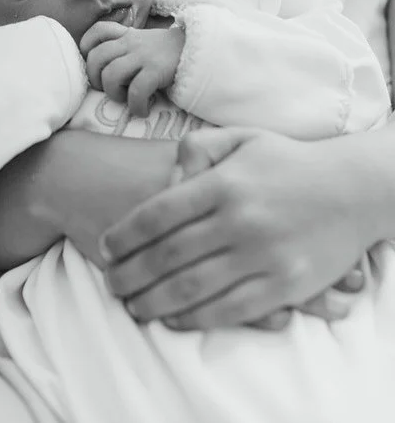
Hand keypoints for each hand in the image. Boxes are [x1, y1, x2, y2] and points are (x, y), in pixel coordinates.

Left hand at [80, 20, 183, 115]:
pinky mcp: (156, 71)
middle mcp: (131, 43)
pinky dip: (135, 106)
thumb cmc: (167, 54)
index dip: (87, 48)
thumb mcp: (143, 43)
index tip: (95, 65)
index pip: (98, 31)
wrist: (200, 51)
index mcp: (127, 35)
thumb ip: (124, 49)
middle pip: (96, 57)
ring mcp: (143, 56)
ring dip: (113, 94)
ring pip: (111, 75)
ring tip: (125, 100)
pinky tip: (143, 110)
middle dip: (95, 79)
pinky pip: (136, 91)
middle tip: (107, 90)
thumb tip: (102, 73)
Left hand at [99, 126, 375, 328]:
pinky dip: (195, 318)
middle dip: (130, 274)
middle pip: (167, 255)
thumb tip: (166, 180)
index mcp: (223, 183)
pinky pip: (230, 309)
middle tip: (109, 283)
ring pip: (193, 287)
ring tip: (132, 305)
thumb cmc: (286, 161)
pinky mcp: (284, 286)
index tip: (104, 247)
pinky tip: (173, 319)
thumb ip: (195, 150)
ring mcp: (262, 256)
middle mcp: (239, 220)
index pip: (158, 213)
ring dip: (154, 301)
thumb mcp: (239, 138)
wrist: (352, 189)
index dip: (124, 234)